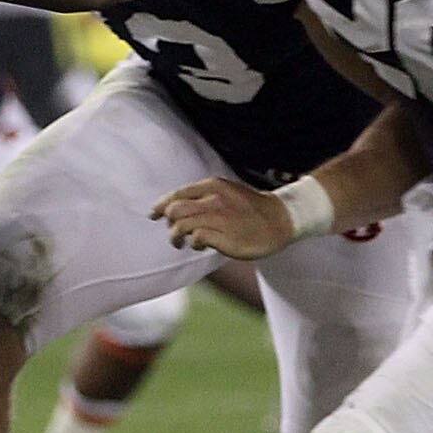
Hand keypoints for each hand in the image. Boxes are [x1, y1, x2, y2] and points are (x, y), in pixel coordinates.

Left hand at [152, 177, 295, 260]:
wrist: (279, 220)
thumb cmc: (249, 209)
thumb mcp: (227, 192)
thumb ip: (203, 197)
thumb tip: (175, 207)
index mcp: (213, 186)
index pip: (178, 194)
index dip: (161, 206)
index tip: (153, 214)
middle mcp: (214, 199)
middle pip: (175, 210)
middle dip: (168, 222)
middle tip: (174, 232)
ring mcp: (219, 217)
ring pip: (181, 224)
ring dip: (175, 236)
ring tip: (180, 243)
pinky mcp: (224, 235)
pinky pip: (196, 237)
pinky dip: (193, 242)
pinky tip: (199, 246)